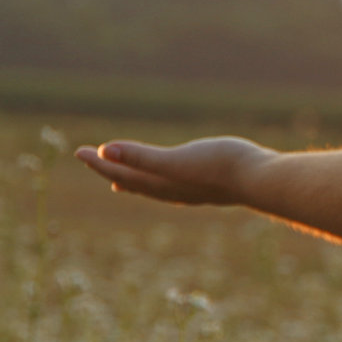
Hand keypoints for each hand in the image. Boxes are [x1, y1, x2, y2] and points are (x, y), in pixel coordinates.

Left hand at [75, 137, 269, 205]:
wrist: (262, 179)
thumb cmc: (220, 166)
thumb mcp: (177, 159)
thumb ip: (141, 157)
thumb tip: (104, 151)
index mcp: (161, 184)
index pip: (122, 174)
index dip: (99, 163)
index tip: (79, 151)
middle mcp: (173, 190)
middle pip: (134, 182)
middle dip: (113, 172)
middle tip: (95, 163)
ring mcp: (192, 189)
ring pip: (154, 186)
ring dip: (136, 180)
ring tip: (123, 180)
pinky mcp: (210, 183)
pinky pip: (175, 183)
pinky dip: (162, 179)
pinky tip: (173, 178)